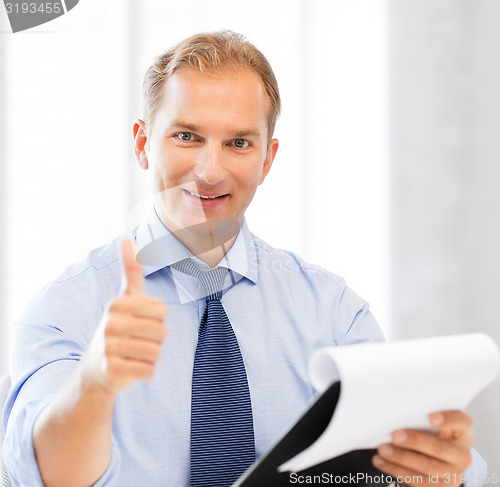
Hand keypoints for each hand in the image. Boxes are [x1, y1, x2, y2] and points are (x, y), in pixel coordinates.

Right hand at [83, 239, 167, 394]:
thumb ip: (131, 271)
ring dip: (151, 357)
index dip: (158, 320)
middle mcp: (110, 323)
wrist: (95, 370)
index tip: (140, 322)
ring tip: (135, 355)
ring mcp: (109, 347)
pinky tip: (131, 369)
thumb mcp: (125, 299)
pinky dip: (145, 372)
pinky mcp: (112, 370)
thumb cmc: (117, 329)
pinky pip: (149, 371)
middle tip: (137, 341)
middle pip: (162, 331)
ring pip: (157, 352)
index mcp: (117, 304)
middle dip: (156, 340)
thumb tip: (128, 238)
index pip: (162, 310)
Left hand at [372, 411, 472, 486]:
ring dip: (401, 458)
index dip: (448, 420)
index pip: (462, 422)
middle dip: (415, 441)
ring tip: (383, 449)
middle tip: (394, 436)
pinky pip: (418, 481)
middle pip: (439, 447)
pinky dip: (396, 470)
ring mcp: (454, 474)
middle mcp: (462, 455)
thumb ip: (422, 419)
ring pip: (427, 467)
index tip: (431, 418)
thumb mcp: (433, 427)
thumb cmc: (432, 436)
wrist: (441, 464)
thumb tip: (397, 411)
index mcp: (462, 433)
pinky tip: (382, 462)